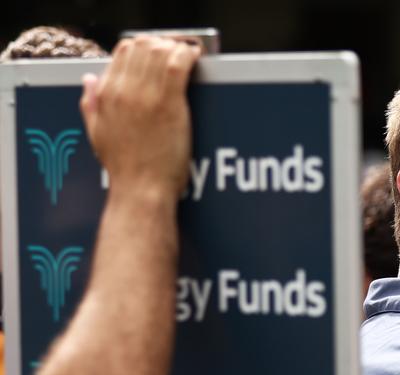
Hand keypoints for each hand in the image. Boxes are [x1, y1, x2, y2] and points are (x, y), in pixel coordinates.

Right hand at [80, 36, 200, 200]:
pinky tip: (195, 58)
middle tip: (176, 51)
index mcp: (106, 95)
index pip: (123, 52)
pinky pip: (178, 66)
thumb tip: (89, 79)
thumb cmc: (124, 168)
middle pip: (142, 47)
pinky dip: (188, 56)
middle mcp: (124, 90)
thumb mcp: (96, 132)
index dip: (143, 47)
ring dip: (176, 47)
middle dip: (161, 44)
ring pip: (160, 52)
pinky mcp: (169, 104)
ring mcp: (146, 96)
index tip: (158, 52)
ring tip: (187, 53)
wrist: (141, 188)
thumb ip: (91, 102)